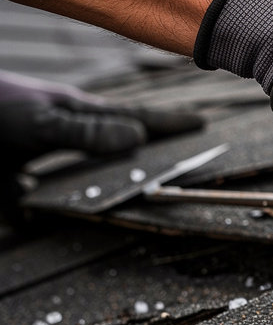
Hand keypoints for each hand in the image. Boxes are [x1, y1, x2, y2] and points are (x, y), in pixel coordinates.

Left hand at [0, 70, 202, 214]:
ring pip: (75, 169)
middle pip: (111, 140)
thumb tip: (137, 138)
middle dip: (142, 144)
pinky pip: (29, 195)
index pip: (133, 117)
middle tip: (178, 145)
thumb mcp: (43, 122)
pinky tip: (34, 212)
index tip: (201, 122)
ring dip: (94, 180)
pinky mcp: (6, 175)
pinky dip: (32, 207)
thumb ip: (87, 133)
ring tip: (122, 187)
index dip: (167, 122)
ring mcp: (32, 150)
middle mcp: (59, 130)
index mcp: (75, 112)